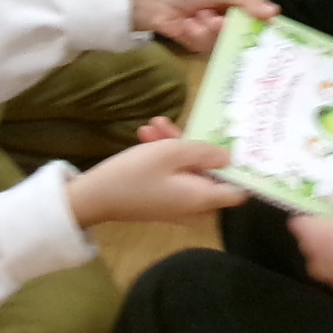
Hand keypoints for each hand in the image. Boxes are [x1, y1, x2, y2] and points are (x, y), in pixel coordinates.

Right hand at [66, 136, 247, 227]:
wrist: (93, 198)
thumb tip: (230, 157)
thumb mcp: (170, 153)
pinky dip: (165, 158)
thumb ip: (204, 152)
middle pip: (209, 173)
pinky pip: (174, 177)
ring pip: (188, 171)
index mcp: (203, 199)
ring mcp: (178, 205)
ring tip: (154, 124)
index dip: (239, 167)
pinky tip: (147, 135)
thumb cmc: (134, 174)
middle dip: (194, 146)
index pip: (239, 190)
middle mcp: (196, 207)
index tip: (234, 143)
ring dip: (174, 146)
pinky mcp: (163, 201)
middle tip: (174, 125)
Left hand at [129, 0, 275, 50]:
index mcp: (241, 2)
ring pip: (226, 43)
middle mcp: (233, 20)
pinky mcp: (202, 47)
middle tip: (216, 19)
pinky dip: (197, 37)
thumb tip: (276, 13)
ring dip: (209, 31)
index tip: (267, 34)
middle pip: (245, 35)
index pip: (262, 18)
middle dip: (227, 27)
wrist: (154, 0)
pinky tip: (187, 26)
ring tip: (197, 18)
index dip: (265, 26)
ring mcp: (217, 35)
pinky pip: (209, 50)